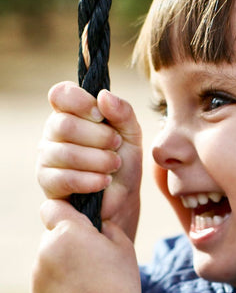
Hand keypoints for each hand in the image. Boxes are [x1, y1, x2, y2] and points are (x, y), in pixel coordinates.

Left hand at [32, 199, 163, 292]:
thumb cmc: (121, 283)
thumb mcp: (123, 245)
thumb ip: (103, 226)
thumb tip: (92, 222)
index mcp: (69, 231)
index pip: (52, 207)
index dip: (66, 214)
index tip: (80, 227)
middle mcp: (46, 247)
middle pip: (51, 234)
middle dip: (67, 241)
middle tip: (91, 260)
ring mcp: (37, 271)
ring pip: (48, 256)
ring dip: (62, 262)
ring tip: (86, 281)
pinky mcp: (35, 291)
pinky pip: (45, 277)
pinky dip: (57, 282)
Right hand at [38, 83, 142, 241]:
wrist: (124, 199)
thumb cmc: (123, 162)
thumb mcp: (131, 134)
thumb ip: (123, 112)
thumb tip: (104, 96)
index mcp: (72, 113)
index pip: (61, 94)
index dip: (81, 102)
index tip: (101, 116)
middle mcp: (54, 131)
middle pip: (65, 125)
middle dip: (99, 138)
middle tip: (116, 146)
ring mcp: (47, 156)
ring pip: (66, 153)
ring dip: (99, 160)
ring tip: (113, 165)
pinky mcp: (48, 182)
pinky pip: (64, 178)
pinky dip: (91, 180)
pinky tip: (104, 181)